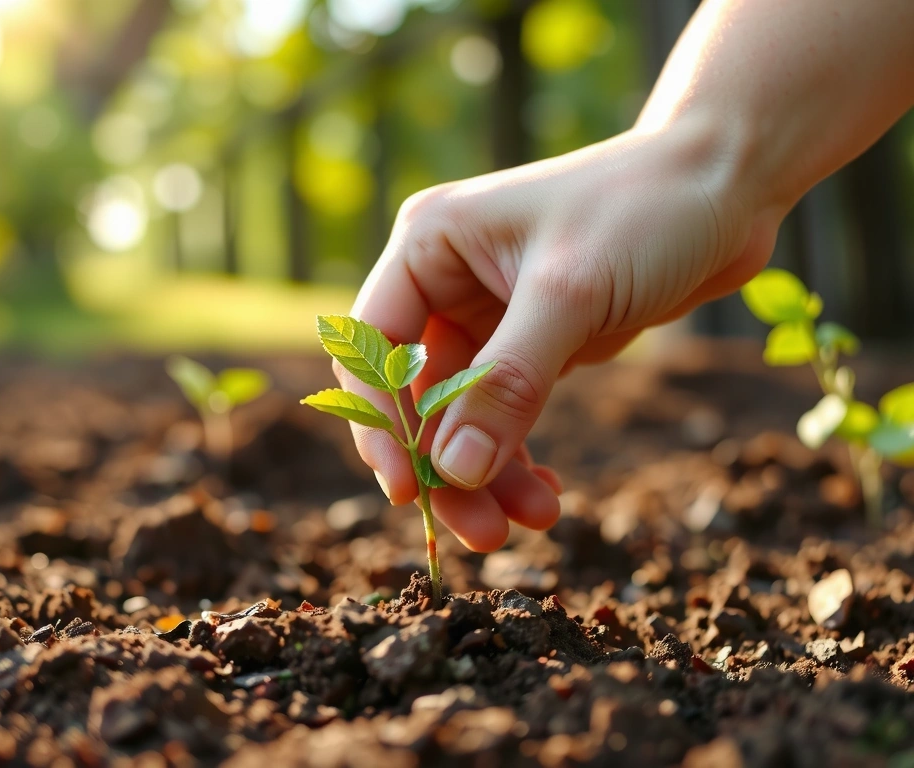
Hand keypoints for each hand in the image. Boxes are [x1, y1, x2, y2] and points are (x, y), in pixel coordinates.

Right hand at [336, 119, 778, 551]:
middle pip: (417, 395)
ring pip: (463, 414)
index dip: (381, 422)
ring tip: (536, 519)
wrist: (726, 184)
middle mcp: (447, 280)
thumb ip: (507, 382)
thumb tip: (454, 472)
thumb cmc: (644, 210)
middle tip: (481, 532)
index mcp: (429, 245)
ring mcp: (489, 314)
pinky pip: (506, 412)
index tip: (409, 490)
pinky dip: (518, 455)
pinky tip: (544, 491)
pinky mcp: (533, 339)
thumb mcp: (571, 294)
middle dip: (447, 465)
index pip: (374, 348)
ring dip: (488, 472)